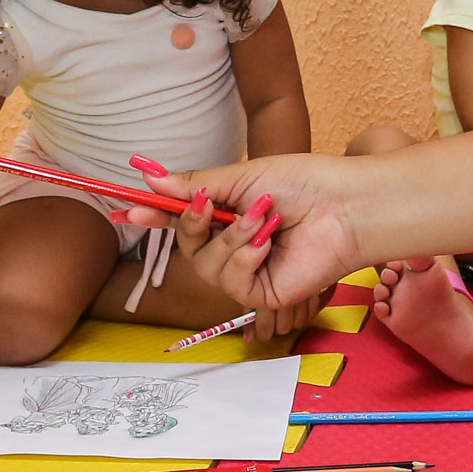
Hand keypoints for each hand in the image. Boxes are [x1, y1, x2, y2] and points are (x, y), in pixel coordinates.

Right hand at [125, 154, 367, 308]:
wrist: (344, 207)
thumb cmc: (304, 184)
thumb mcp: (242, 177)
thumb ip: (195, 183)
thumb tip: (149, 178)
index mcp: (230, 213)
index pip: (184, 219)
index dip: (155, 216)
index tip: (128, 209)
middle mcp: (236, 244)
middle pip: (188, 246)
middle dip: (193, 223)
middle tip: (209, 204)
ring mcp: (248, 271)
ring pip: (207, 266)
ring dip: (232, 239)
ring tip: (264, 219)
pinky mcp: (262, 294)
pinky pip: (231, 283)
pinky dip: (246, 260)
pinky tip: (269, 245)